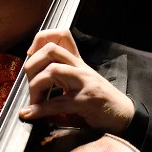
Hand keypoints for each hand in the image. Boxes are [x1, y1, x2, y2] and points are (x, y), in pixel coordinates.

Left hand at [18, 29, 134, 133]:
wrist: (124, 115)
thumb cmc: (99, 102)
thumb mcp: (78, 87)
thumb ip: (59, 86)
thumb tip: (31, 95)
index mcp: (77, 63)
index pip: (62, 36)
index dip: (41, 39)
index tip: (30, 54)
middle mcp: (80, 68)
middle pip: (51, 50)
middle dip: (31, 66)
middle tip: (28, 85)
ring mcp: (84, 82)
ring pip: (53, 71)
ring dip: (35, 86)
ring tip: (33, 102)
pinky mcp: (86, 100)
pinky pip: (58, 102)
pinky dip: (39, 109)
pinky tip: (29, 114)